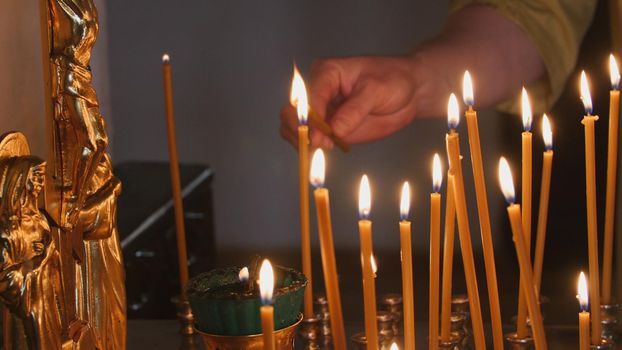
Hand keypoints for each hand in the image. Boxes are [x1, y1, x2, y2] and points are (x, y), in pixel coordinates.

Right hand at [280, 56, 420, 148]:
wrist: (409, 91)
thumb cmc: (394, 80)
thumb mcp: (377, 90)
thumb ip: (354, 111)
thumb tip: (334, 131)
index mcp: (326, 72)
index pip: (309, 98)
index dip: (311, 120)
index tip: (320, 139)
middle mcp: (318, 90)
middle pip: (292, 112)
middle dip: (300, 131)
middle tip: (320, 146)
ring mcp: (321, 110)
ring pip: (293, 127)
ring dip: (301, 141)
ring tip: (323, 148)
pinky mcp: (327, 127)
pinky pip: (307, 138)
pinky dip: (308, 147)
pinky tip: (324, 150)